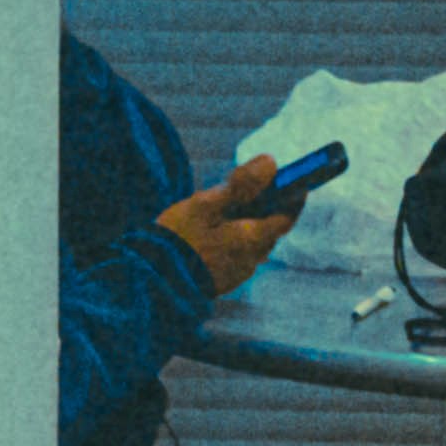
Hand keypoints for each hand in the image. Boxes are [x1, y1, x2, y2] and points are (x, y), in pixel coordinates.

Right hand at [155, 156, 304, 298]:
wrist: (152, 283)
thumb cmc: (178, 242)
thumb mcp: (206, 205)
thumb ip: (241, 185)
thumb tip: (271, 162)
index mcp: (253, 240)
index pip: (287, 216)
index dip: (293, 196)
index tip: (291, 180)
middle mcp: (252, 259)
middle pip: (269, 228)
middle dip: (264, 207)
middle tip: (248, 188)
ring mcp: (237, 272)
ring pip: (252, 241)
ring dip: (246, 223)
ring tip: (222, 208)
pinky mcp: (223, 280)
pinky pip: (237, 254)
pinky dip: (232, 238)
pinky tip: (210, 231)